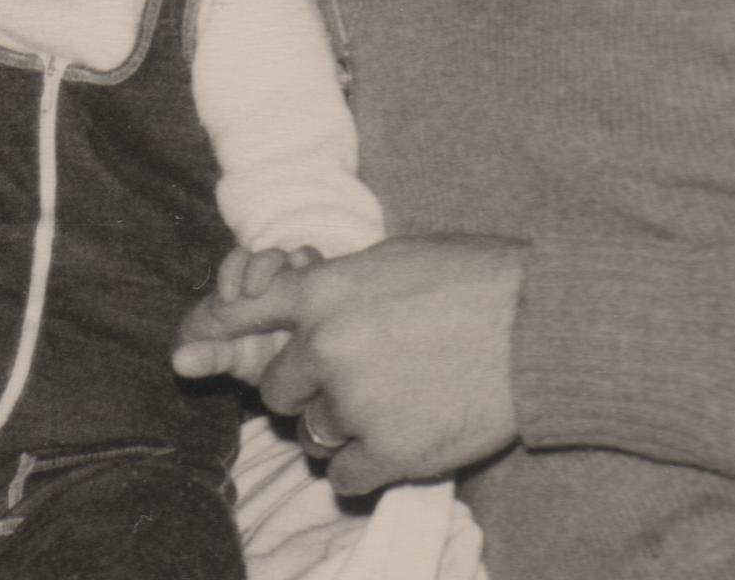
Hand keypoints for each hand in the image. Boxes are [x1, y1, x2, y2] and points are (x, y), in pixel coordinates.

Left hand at [172, 245, 321, 385]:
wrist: (294, 373)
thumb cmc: (253, 357)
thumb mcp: (231, 359)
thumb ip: (208, 357)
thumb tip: (177, 361)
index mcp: (246, 286)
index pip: (239, 262)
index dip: (233, 270)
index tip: (228, 297)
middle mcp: (276, 277)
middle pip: (270, 256)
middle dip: (263, 267)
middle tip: (254, 292)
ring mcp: (304, 282)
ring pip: (302, 258)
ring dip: (295, 267)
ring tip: (290, 290)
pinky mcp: (329, 291)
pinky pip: (328, 272)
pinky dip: (321, 276)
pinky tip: (318, 295)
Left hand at [175, 235, 525, 494]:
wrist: (542, 328)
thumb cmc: (475, 280)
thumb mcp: (393, 259)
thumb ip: (337, 286)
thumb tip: (296, 300)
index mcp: (324, 291)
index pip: (241, 313)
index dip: (217, 332)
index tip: (192, 351)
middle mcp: (326, 347)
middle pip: (279, 389)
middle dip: (310, 387)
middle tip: (361, 375)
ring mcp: (355, 404)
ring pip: (313, 433)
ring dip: (342, 425)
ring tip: (395, 402)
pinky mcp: (390, 453)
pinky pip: (344, 475)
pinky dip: (366, 464)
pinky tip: (401, 438)